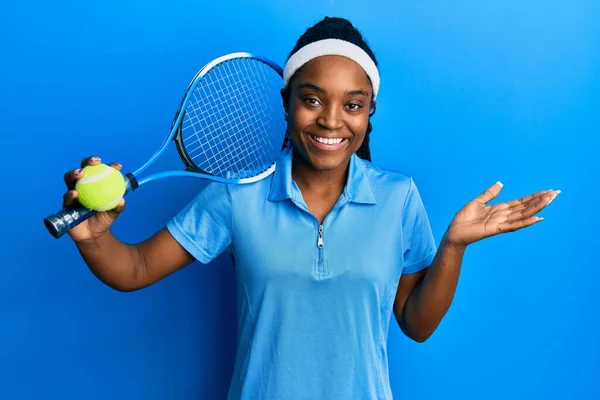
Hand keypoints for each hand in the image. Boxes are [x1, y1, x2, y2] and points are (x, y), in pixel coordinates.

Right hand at [62, 156, 125, 242]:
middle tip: (96, 162)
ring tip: (81, 173)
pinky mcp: (66, 204)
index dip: (109, 166)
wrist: (93, 235)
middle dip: (88, 161)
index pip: (102, 172)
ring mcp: (73, 194)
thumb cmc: (103, 220)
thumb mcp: (113, 213)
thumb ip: (118, 207)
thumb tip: (122, 200)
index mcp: (96, 185)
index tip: (118, 166)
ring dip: (74, 173)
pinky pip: (67, 198)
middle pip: (83, 169)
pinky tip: (75, 193)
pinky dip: (70, 194)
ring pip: (70, 179)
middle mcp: (83, 186)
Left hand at [444, 182, 559, 248]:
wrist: (454, 231)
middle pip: (526, 207)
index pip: (521, 202)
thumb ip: (489, 194)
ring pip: (523, 215)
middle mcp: (503, 216)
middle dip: (540, 200)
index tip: (547, 191)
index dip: (534, 196)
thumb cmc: (464, 219)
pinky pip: (513, 225)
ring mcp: (501, 223)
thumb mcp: (477, 202)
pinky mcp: (496, 229)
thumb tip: (501, 183)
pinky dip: (525, 222)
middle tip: (556, 193)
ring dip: (537, 208)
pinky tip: (537, 218)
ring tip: (550, 200)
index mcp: (500, 209)